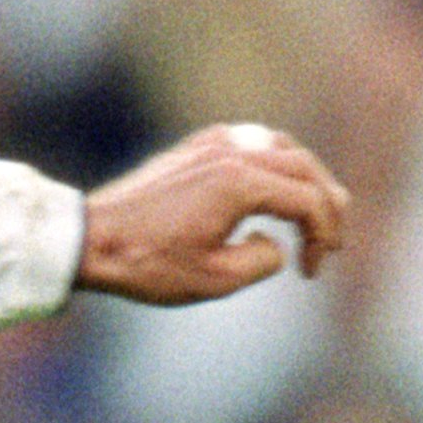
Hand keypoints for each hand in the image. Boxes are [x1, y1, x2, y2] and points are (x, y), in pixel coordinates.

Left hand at [75, 122, 347, 305]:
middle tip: (332, 241)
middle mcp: (233, 151)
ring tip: (313, 214)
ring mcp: (214, 143)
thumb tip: (276, 244)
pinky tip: (276, 188)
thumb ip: (262, 261)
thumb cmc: (147, 264)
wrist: (90, 240)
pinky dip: (276, 163)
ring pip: (283, 149)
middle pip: (305, 168)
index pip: (309, 201)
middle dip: (327, 206)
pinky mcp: (197, 146)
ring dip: (306, 180)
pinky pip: (254, 142)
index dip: (322, 236)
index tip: (313, 270)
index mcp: (242, 182)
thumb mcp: (213, 280)